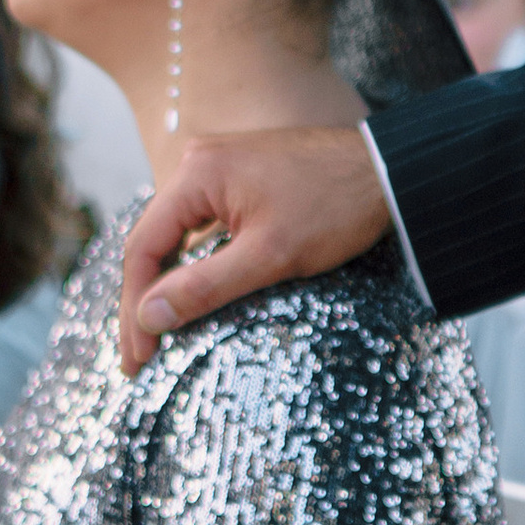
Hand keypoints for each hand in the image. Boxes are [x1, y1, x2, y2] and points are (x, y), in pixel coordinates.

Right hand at [116, 125, 385, 373]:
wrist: (390, 171)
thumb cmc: (336, 208)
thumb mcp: (270, 256)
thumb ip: (205, 286)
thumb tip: (147, 317)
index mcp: (196, 174)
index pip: (143, 248)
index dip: (134, 308)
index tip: (138, 359)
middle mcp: (198, 163)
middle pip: (152, 242)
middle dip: (142, 303)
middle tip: (138, 361)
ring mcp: (218, 168)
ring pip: (175, 237)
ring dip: (164, 286)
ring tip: (154, 338)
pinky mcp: (239, 179)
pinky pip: (199, 228)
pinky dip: (190, 265)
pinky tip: (187, 296)